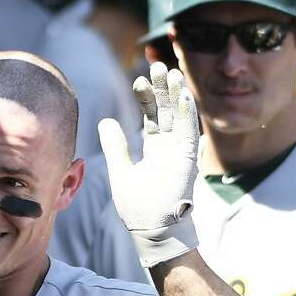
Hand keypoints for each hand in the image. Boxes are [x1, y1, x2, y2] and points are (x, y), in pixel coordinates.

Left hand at [98, 61, 199, 268]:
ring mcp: (181, 153)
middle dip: (163, 89)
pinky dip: (187, 113)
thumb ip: (115, 146)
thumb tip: (104, 121)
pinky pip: (190, 132)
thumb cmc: (137, 207)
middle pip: (168, 112)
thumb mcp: (121, 171)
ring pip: (181, 117)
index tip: (139, 80)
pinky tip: (182, 94)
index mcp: (155, 150)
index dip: (147, 98)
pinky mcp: (189, 160)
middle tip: (158, 65)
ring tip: (170, 72)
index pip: (153, 116)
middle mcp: (170, 148)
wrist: (152, 230)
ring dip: (177, 94)